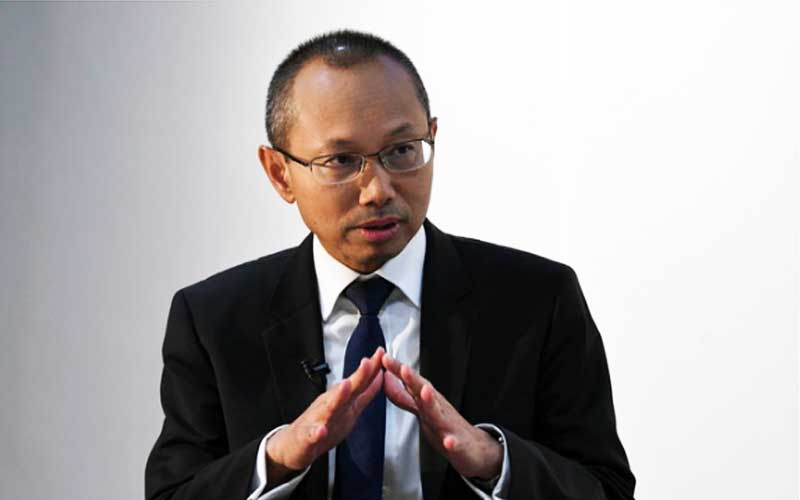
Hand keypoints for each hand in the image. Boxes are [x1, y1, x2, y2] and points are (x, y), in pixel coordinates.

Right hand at [265, 347, 384, 487]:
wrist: (293, 445)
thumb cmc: (321, 424)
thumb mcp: (348, 408)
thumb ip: (364, 394)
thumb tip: (380, 378)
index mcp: (342, 400)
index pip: (359, 381)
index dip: (371, 368)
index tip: (382, 353)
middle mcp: (330, 405)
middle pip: (347, 389)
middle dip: (358, 376)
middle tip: (368, 362)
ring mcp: (318, 420)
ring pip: (329, 407)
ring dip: (338, 396)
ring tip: (345, 386)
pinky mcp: (307, 437)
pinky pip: (312, 435)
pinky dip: (316, 432)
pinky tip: (320, 431)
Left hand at [382, 354, 502, 479]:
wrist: (475, 448)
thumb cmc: (445, 426)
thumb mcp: (422, 409)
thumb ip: (403, 396)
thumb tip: (386, 379)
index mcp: (427, 402)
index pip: (411, 383)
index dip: (398, 372)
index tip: (384, 358)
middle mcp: (438, 410)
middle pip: (423, 392)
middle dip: (413, 380)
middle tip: (403, 368)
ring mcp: (449, 426)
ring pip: (439, 414)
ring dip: (432, 402)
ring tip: (426, 391)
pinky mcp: (459, 445)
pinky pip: (455, 443)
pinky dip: (452, 442)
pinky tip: (449, 442)